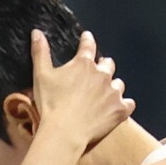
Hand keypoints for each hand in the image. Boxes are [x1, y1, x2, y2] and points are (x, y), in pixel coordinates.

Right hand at [28, 30, 132, 154]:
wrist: (64, 132)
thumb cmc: (51, 104)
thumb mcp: (41, 75)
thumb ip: (40, 52)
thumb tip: (36, 32)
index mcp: (83, 64)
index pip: (88, 45)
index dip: (87, 40)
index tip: (87, 37)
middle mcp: (102, 74)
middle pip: (108, 63)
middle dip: (103, 65)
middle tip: (97, 72)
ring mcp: (113, 92)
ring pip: (119, 83)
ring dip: (113, 86)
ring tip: (106, 93)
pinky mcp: (119, 110)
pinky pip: (129, 103)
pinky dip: (125, 104)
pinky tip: (119, 107)